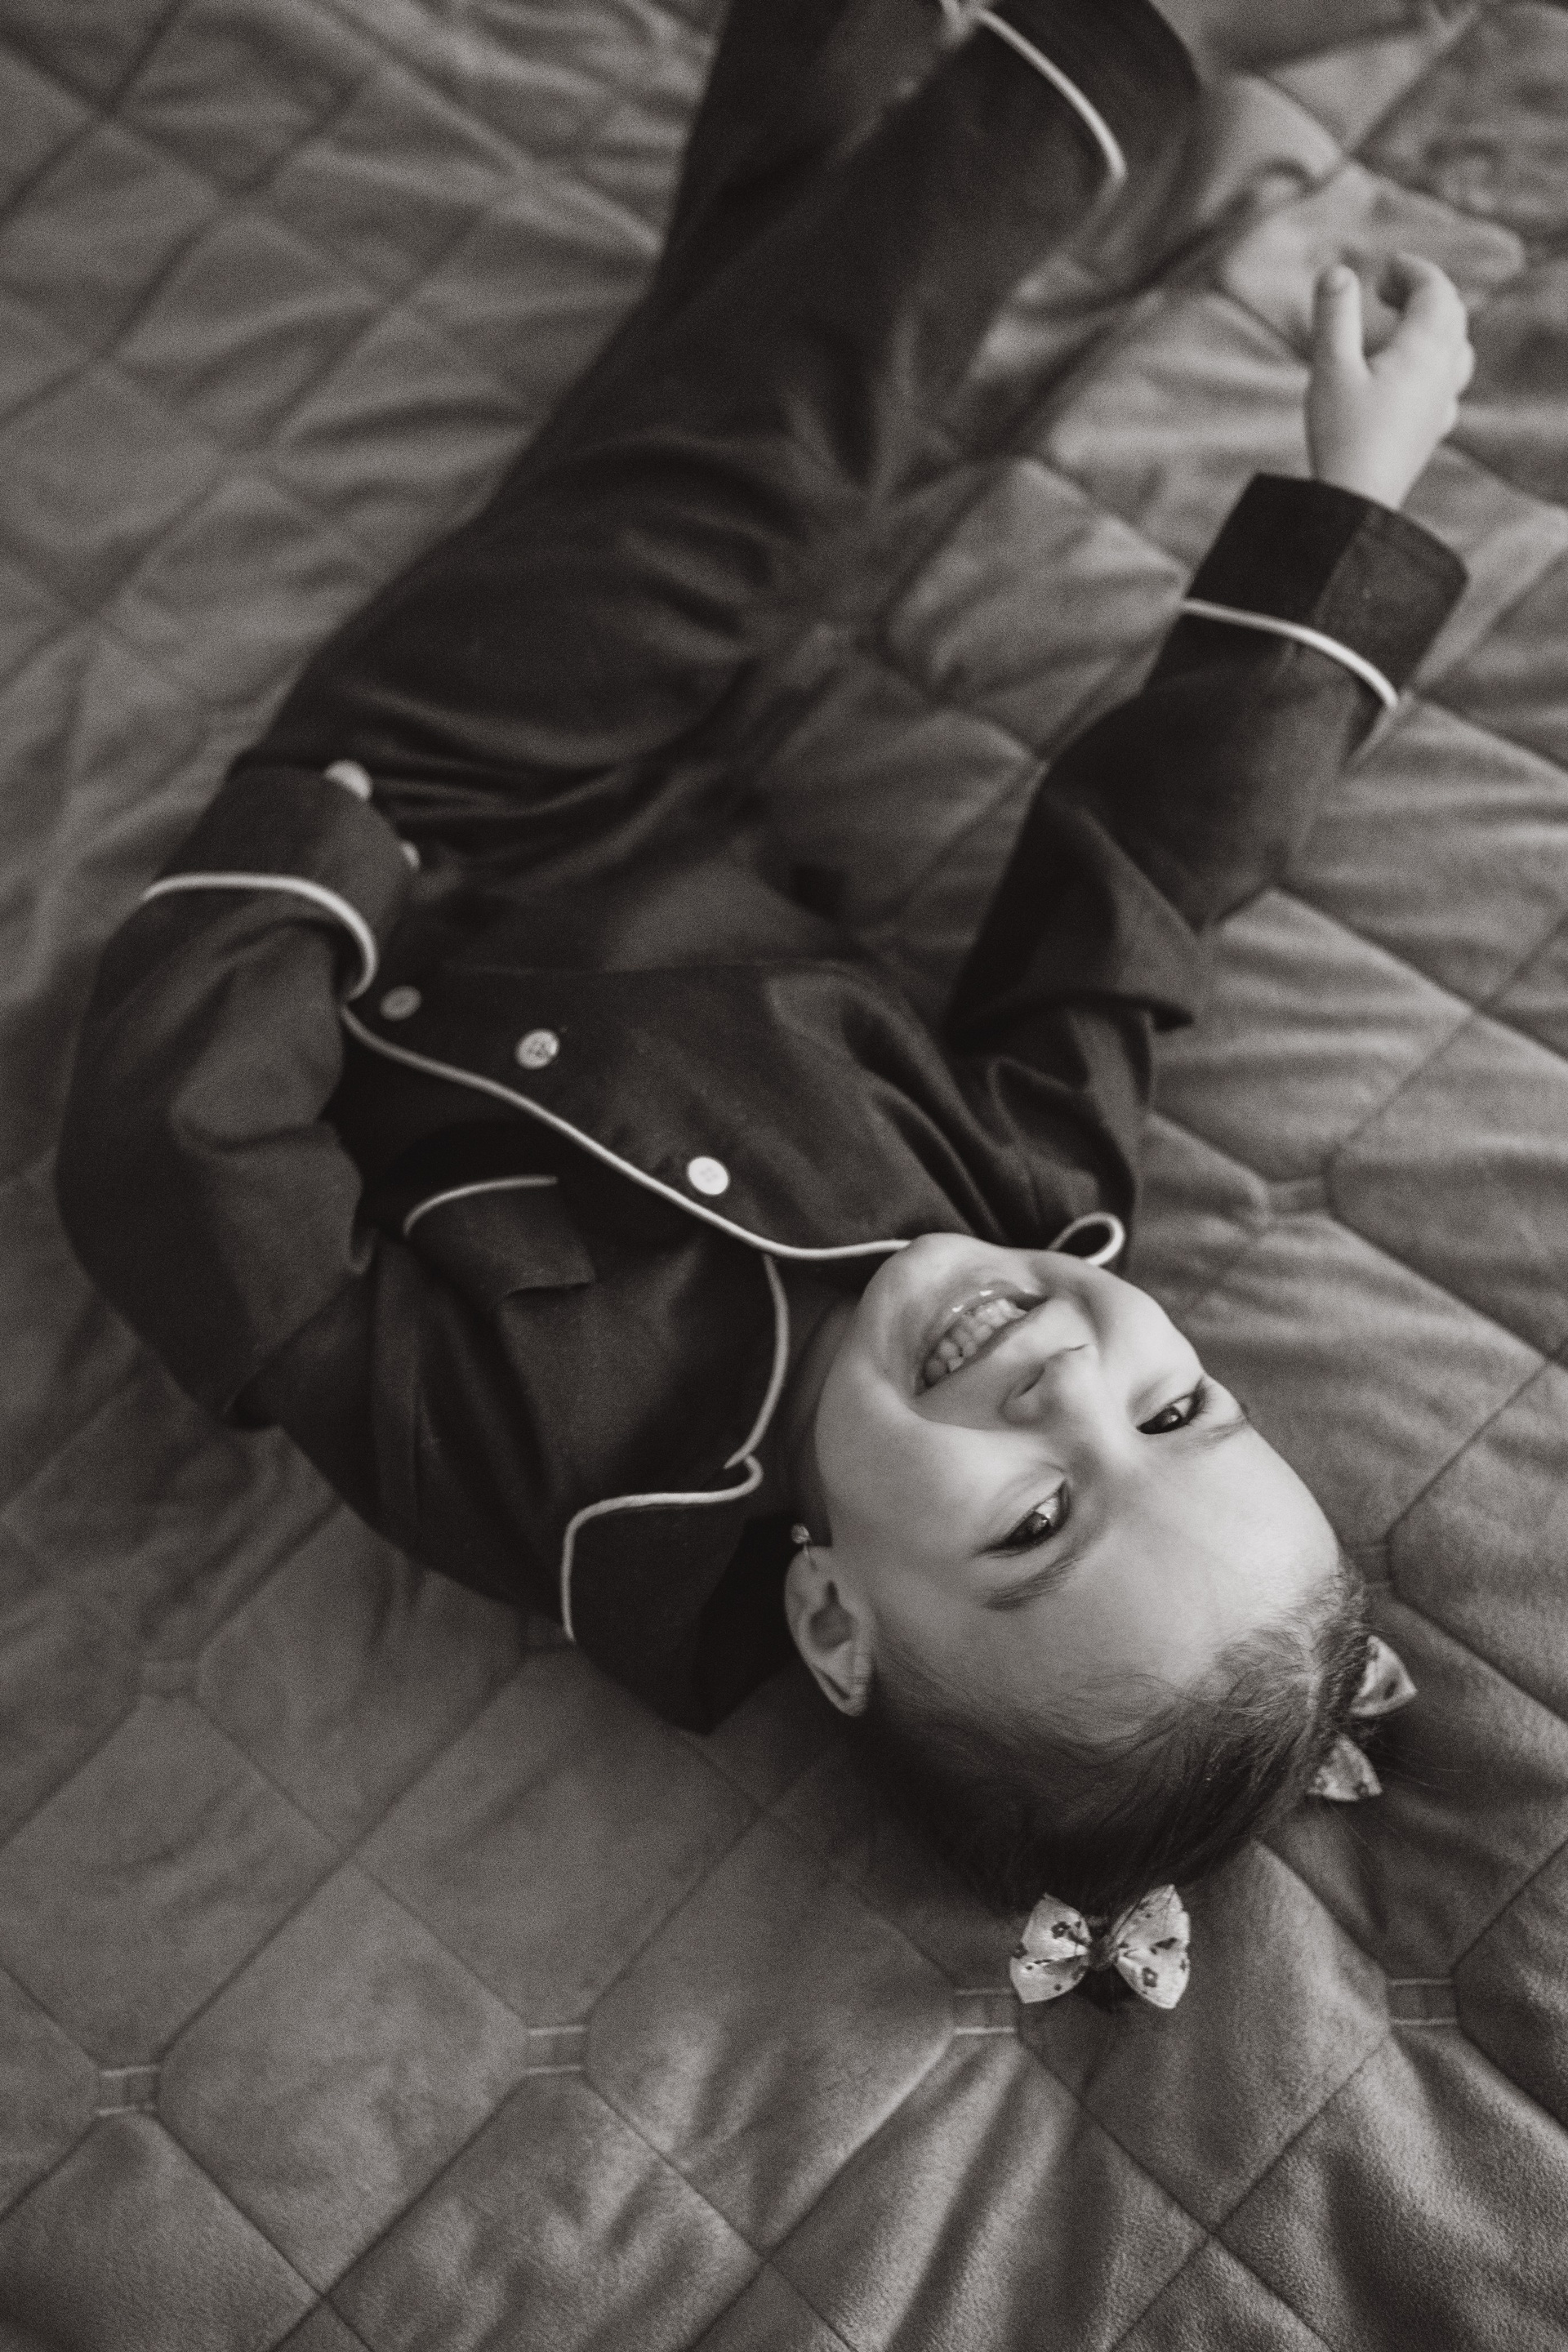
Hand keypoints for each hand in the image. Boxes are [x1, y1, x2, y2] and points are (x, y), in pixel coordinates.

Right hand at [1306, 255, 1474, 509]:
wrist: (1359, 501)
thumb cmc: (1341, 435)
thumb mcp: (1329, 369)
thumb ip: (1334, 316)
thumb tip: (1338, 270)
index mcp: (1423, 350)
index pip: (1435, 291)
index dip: (1412, 270)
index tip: (1383, 267)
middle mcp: (1443, 372)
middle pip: (1451, 314)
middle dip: (1423, 291)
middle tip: (1384, 289)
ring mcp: (1442, 402)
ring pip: (1458, 347)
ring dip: (1434, 324)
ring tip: (1402, 324)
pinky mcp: (1433, 429)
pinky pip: (1450, 383)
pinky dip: (1435, 361)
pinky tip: (1413, 376)